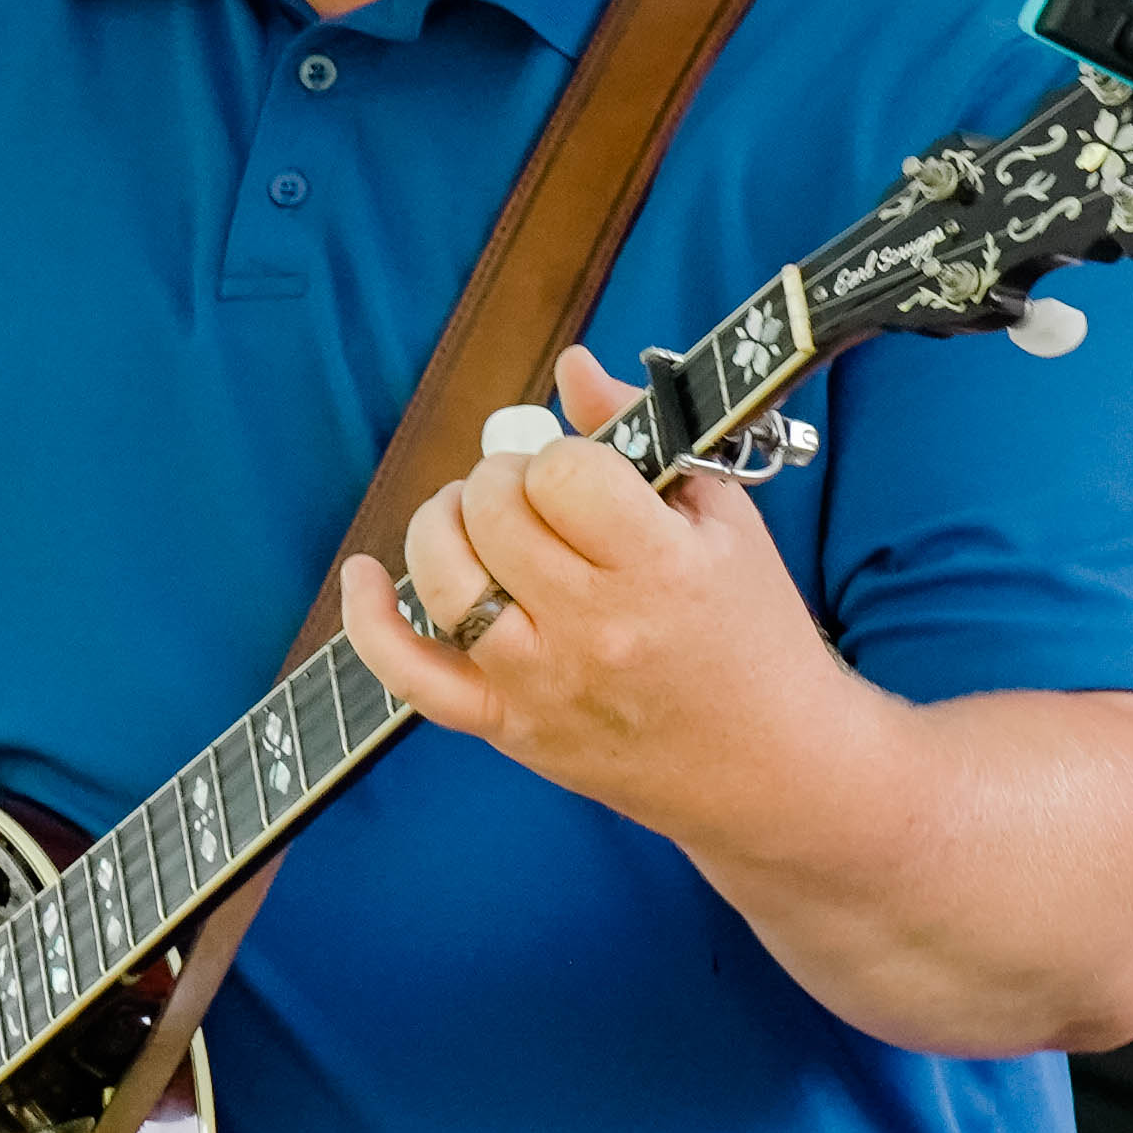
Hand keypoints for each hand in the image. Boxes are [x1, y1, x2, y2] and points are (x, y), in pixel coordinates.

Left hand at [337, 346, 857, 827]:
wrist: (772, 767)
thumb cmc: (752, 634)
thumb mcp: (725, 522)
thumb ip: (642, 435)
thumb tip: (572, 365)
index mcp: (662, 569)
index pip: (565, 474)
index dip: (558, 457)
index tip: (577, 472)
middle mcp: (597, 629)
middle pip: (494, 517)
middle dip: (497, 482)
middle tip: (523, 489)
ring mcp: (543, 683)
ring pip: (443, 582)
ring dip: (440, 527)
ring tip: (468, 517)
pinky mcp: (509, 728)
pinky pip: (410, 678)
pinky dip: (370, 622)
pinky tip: (360, 575)